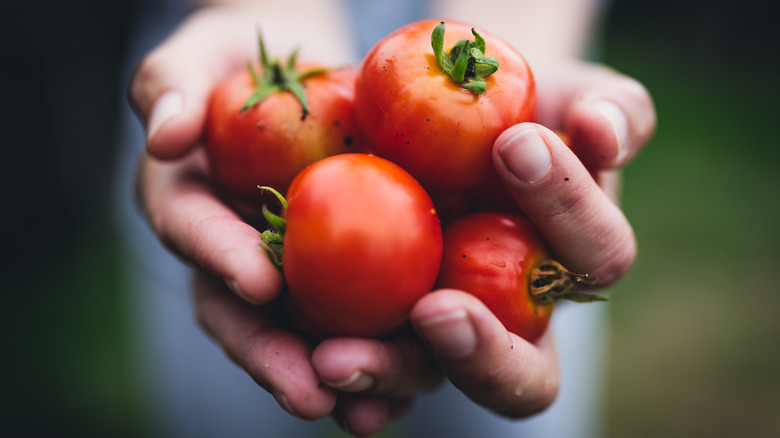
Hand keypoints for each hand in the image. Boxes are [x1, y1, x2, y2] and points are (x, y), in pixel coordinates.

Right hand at [129, 5, 370, 424]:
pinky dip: (382, 353)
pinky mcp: (340, 273)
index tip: (258, 281)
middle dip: (275, 357)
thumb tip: (166, 134)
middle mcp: (232, 251)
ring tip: (372, 408)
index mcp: (189, 204)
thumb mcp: (199, 54)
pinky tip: (413, 382)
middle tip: (311, 392)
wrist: (297, 70)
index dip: (221, 259)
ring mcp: (285, 270)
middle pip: (244, 315)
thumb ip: (170, 85)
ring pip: (301, 333)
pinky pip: (356, 318)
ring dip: (336, 377)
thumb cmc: (239, 59)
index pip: (195, 234)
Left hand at [310, 58, 655, 434]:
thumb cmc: (531, 109)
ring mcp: (447, 329)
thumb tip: (602, 129)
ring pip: (429, 378)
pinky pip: (364, 360)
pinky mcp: (382, 321)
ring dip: (388, 373)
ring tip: (334, 359)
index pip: (596, 255)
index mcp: (578, 264)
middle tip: (433, 312)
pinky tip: (304, 361)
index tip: (514, 143)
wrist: (457, 117)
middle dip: (484, 355)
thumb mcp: (579, 96)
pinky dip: (339, 371)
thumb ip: (614, 111)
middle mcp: (519, 319)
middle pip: (523, 376)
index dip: (566, 208)